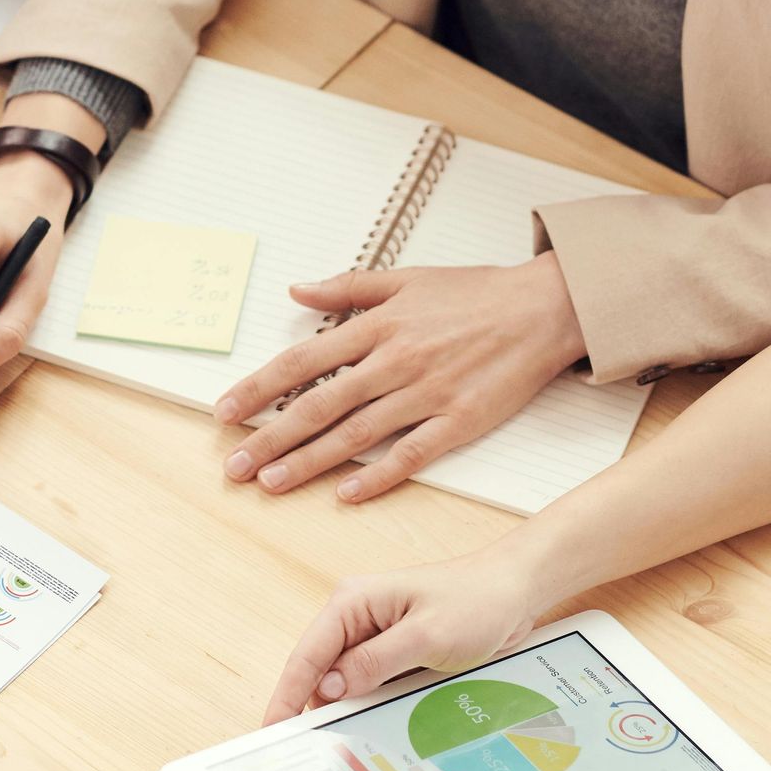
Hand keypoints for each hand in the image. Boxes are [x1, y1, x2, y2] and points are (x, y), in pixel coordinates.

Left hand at [216, 256, 584, 500]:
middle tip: (234, 466)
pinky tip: (345, 493)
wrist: (543, 308)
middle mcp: (394, 361)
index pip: (303, 362)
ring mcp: (426, 394)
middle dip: (269, 438)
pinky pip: (409, 455)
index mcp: (378, 326)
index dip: (259, 389)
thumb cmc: (476, 292)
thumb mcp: (407, 277)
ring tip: (271, 483)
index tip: (226, 412)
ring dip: (308, 462)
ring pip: (355, 435)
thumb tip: (296, 291)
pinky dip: (376, 476)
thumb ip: (348, 286)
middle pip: (318, 405)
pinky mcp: (458, 421)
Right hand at [264, 546, 538, 722]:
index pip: (308, 654)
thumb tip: (330, 688)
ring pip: (345, 682)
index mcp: (353, 602)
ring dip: (344, 710)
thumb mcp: (426, 636)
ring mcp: (375, 636)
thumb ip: (375, 662)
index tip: (273, 728)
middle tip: (305, 750)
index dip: (287, 694)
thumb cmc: (476, 599)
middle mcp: (357, 617)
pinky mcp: (394, 653)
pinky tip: (370, 728)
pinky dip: (367, 705)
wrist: (515, 592)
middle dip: (312, 708)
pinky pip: (370, 684)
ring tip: (338, 746)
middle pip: (320, 672)